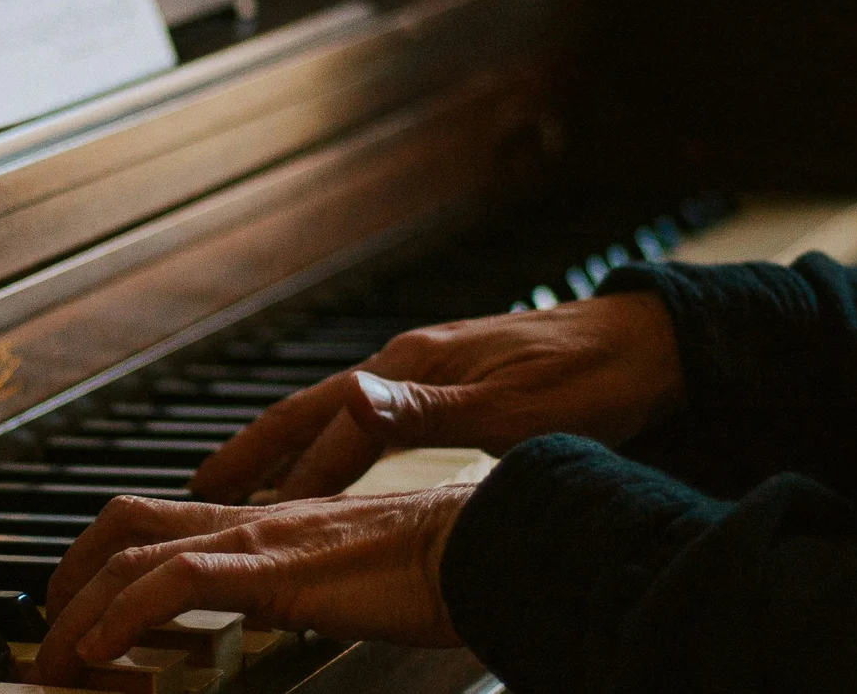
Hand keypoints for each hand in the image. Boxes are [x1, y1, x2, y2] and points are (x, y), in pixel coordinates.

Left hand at [34, 489, 472, 684]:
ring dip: (77, 606)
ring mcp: (258, 539)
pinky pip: (174, 582)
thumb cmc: (441, 566)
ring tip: (55, 657)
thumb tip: (284, 614)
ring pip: (130, 550)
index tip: (80, 606)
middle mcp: (250, 521)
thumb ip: (305, 591)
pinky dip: (123, 614)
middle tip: (46, 630)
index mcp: (267, 523)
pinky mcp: (273, 569)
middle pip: (124, 522)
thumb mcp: (349, 583)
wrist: (489, 543)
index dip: (106, 558)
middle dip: (69, 575)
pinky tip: (101, 647)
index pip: (161, 522)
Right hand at [190, 292, 681, 503]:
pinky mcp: (448, 381)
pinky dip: (329, 444)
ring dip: (286, 448)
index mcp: (417, 367)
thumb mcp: (515, 407)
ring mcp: (427, 368)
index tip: (236, 510)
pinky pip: (364, 416)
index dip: (282, 472)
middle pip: (311, 410)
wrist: (654, 344)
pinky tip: (328, 464)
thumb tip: (350, 400)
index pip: (330, 427)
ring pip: (334, 412)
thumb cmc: (596, 379)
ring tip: (245, 483)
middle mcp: (410, 362)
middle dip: (254, 450)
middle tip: (201, 488)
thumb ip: (427, 411)